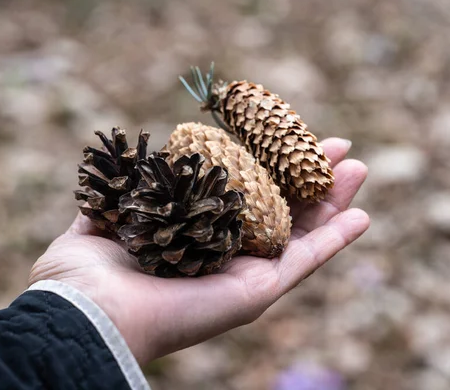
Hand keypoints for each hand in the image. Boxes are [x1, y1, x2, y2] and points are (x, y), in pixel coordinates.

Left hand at [28, 138, 368, 364]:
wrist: (90, 311)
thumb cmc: (88, 272)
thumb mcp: (105, 217)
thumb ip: (122, 194)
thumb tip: (127, 165)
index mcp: (195, 238)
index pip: (243, 199)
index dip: (267, 170)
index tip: (284, 139)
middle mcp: (226, 256)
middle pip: (281, 212)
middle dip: (309, 180)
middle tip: (335, 147)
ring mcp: (246, 275)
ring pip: (302, 234)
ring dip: (333, 201)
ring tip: (357, 167)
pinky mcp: (257, 292)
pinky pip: (306, 262)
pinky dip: (337, 240)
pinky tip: (361, 213)